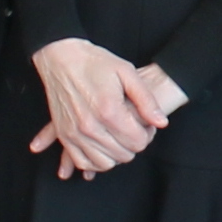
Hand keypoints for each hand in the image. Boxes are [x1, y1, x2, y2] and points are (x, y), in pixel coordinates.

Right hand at [30, 38, 158, 181]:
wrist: (60, 58)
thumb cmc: (95, 62)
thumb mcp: (127, 73)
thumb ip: (147, 100)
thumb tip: (161, 123)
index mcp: (109, 111)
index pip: (138, 142)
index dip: (147, 134)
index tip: (144, 123)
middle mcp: (90, 126)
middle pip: (123, 155)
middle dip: (133, 144)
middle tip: (132, 128)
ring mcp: (74, 133)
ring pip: (104, 163)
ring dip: (115, 154)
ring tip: (118, 137)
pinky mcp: (64, 135)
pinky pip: (82, 162)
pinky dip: (95, 161)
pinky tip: (102, 148)